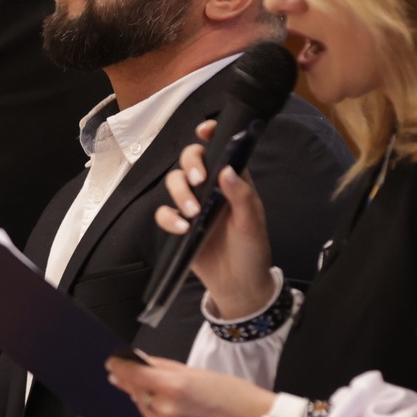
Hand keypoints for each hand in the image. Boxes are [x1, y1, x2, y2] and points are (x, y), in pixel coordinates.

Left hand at [106, 354, 275, 416]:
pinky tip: (175, 412)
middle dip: (134, 384)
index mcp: (174, 386)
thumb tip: (140, 362)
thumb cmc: (234, 394)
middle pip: (137, 393)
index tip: (111, 363)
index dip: (119, 368)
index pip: (134, 375)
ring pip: (146, 411)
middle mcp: (166, 409)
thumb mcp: (199, 373)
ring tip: (161, 394)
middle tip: (129, 376)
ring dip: (147, 401)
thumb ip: (166, 368)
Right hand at [158, 120, 277, 319]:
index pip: (222, 149)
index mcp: (234, 181)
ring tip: (192, 212)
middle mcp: (211, 188)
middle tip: (197, 179)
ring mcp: (194, 205)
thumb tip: (227, 170)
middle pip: (191, 160)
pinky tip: (183, 229)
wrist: (239, 286)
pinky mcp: (179, 225)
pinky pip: (164, 213)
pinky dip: (169, 218)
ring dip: (179, 192)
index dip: (212, 134)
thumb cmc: (252, 251)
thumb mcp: (252, 223)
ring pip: (174, 182)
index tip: (205, 131)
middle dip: (190, 164)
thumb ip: (241, 197)